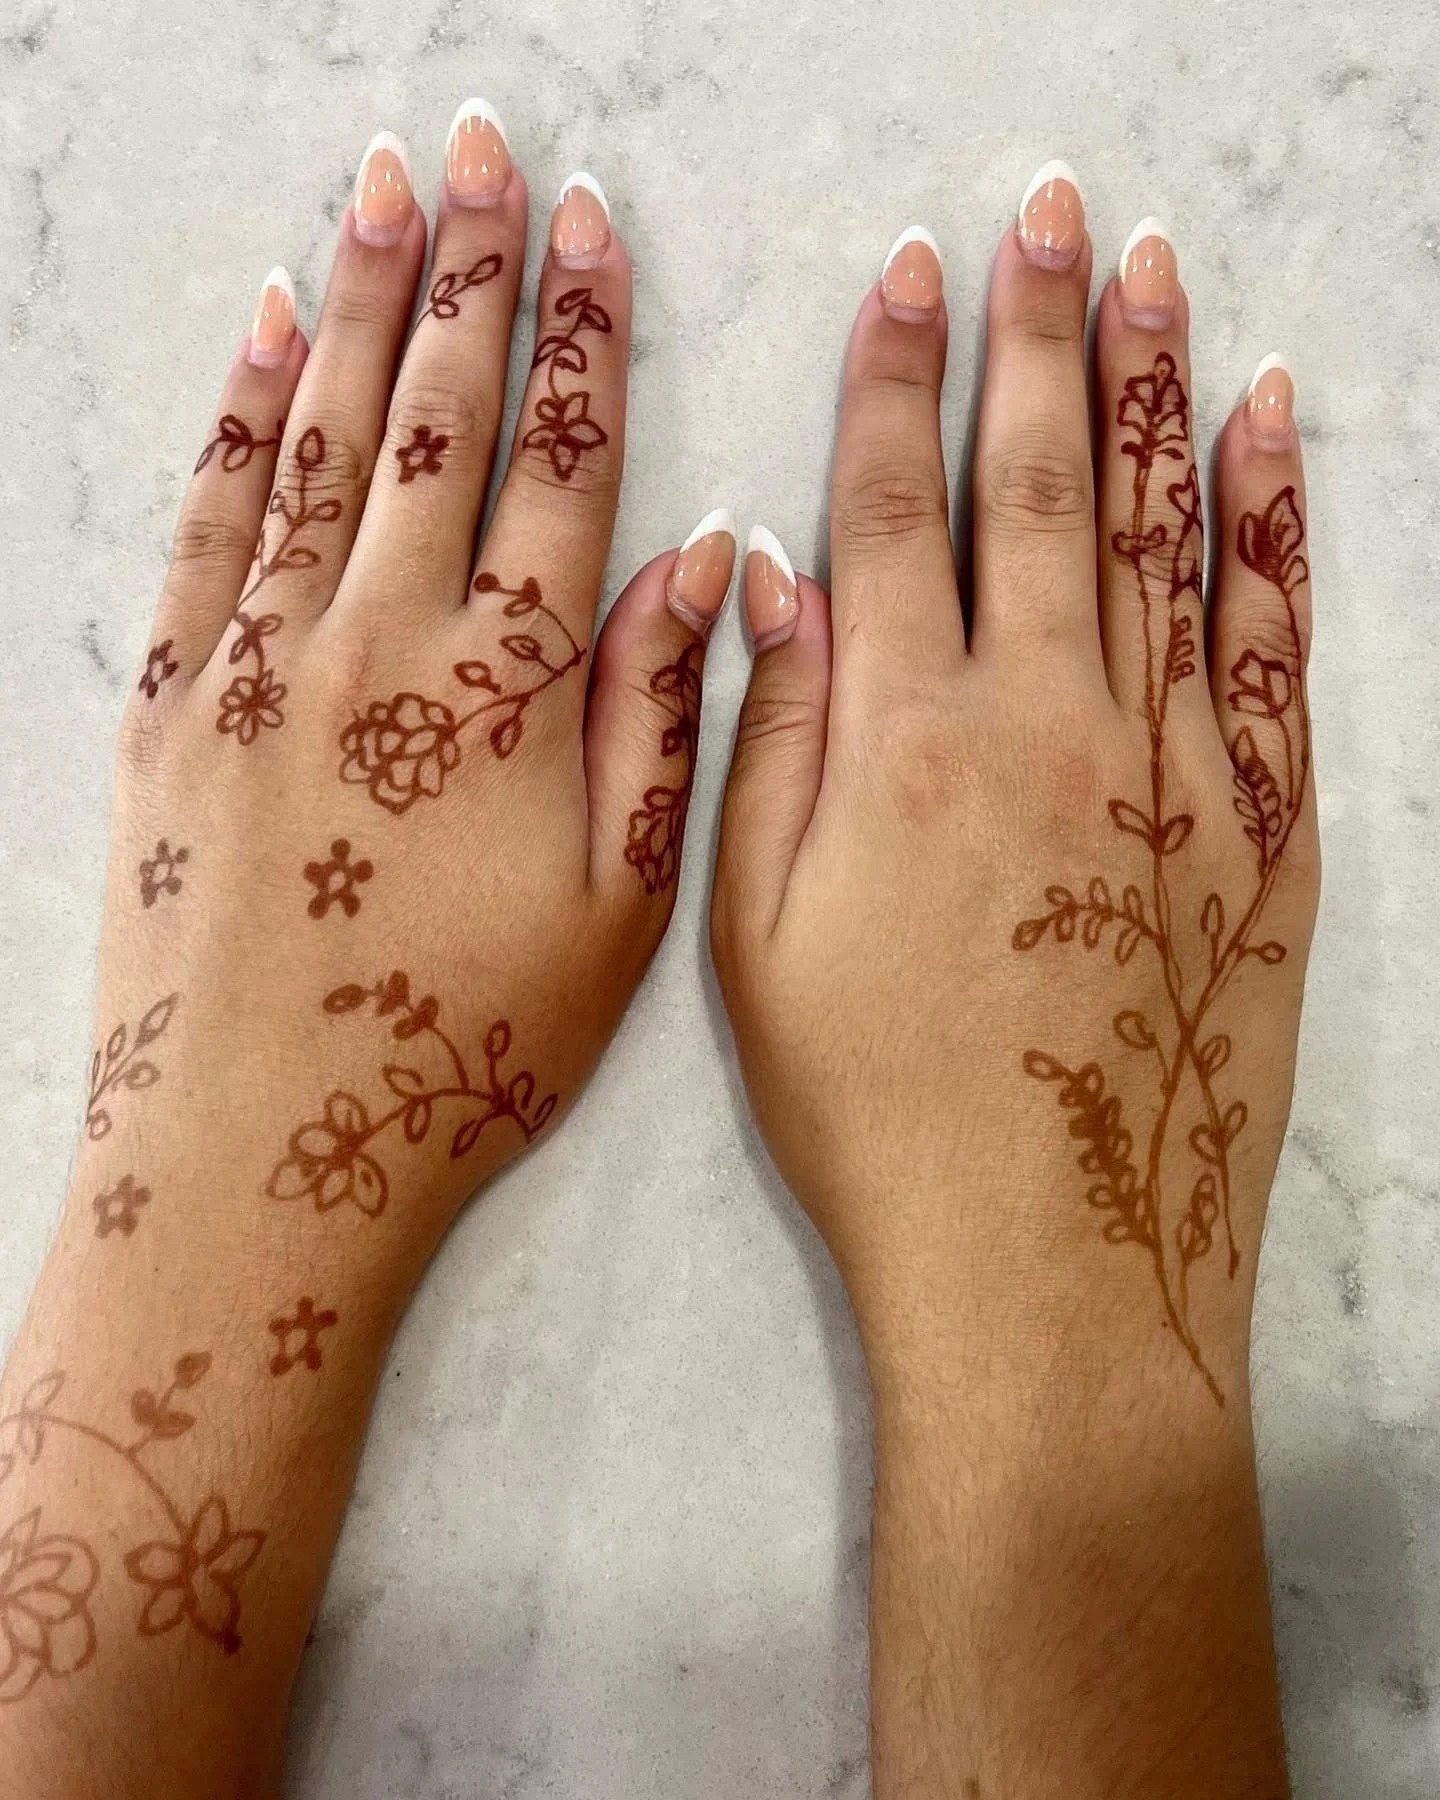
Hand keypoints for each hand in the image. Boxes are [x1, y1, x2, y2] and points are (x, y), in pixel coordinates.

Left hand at [0, 119, 733, 1793]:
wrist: (257, 1161)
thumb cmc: (462, 1054)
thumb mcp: (620, 912)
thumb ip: (661, 721)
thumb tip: (706, 562)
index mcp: (507, 688)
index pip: (560, 463)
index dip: (579, 334)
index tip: (589, 224)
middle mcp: (381, 640)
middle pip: (434, 415)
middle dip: (467, 268)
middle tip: (481, 147)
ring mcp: (259, 661)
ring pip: (319, 439)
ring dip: (359, 302)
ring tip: (383, 185)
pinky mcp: (170, 705)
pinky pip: (208, 523)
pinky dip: (239, 417)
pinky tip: (267, 337)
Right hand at [711, 181, 1312, 1793]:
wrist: (1047, 1263)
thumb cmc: (874, 1114)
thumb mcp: (757, 939)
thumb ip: (769, 742)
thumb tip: (778, 583)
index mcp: (907, 739)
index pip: (893, 511)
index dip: (892, 385)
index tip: (905, 280)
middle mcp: (1045, 718)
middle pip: (1041, 484)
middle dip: (1035, 337)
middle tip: (1046, 216)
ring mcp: (1170, 765)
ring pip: (1164, 534)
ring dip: (1151, 391)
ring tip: (1148, 273)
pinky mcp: (1260, 829)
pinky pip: (1272, 643)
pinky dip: (1270, 525)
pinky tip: (1263, 429)